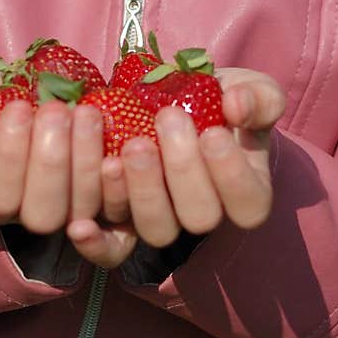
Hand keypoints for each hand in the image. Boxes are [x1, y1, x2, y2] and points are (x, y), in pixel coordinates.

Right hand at [0, 76, 124, 247]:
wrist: (56, 103)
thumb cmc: (6, 110)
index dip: (8, 157)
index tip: (19, 107)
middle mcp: (36, 216)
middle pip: (43, 214)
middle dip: (50, 161)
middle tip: (55, 110)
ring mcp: (77, 220)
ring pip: (83, 209)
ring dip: (86, 162)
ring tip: (86, 112)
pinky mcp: (116, 217)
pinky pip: (121, 230)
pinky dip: (120, 193)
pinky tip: (117, 157)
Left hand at [64, 68, 285, 269]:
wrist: (171, 99)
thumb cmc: (217, 98)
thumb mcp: (248, 89)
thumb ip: (258, 97)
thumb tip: (237, 106)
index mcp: (244, 189)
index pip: (248, 204)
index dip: (231, 175)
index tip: (212, 132)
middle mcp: (202, 212)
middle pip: (199, 218)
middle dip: (183, 170)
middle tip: (168, 118)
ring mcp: (160, 219)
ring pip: (156, 229)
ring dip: (143, 190)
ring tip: (132, 145)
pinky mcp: (121, 220)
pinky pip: (112, 249)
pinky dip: (96, 243)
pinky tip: (79, 226)